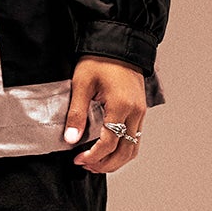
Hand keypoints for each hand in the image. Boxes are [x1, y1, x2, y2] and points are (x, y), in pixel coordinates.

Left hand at [62, 56, 148, 173]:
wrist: (118, 44)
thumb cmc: (99, 60)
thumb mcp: (81, 84)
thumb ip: (77, 114)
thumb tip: (71, 140)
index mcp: (121, 106)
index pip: (109, 143)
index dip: (92, 156)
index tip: (77, 159)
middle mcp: (135, 112)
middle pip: (125, 152)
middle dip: (105, 164)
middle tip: (86, 166)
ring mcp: (140, 112)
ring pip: (133, 148)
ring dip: (116, 161)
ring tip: (96, 163)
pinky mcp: (140, 111)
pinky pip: (135, 138)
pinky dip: (123, 150)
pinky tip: (108, 151)